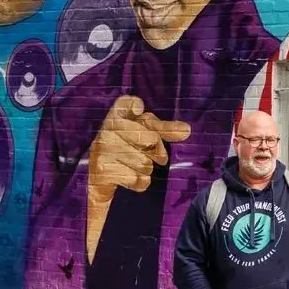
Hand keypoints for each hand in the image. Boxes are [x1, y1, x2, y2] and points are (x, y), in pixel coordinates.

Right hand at [86, 96, 191, 263]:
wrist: (103, 185)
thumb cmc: (129, 154)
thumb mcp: (146, 138)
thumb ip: (165, 131)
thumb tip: (187, 130)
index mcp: (116, 117)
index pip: (126, 103)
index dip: (134, 105)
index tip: (140, 110)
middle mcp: (105, 131)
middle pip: (149, 138)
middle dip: (156, 151)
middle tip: (154, 157)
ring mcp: (101, 150)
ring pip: (144, 162)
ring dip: (146, 170)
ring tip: (137, 168)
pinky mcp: (101, 171)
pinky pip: (136, 179)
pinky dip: (140, 183)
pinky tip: (131, 179)